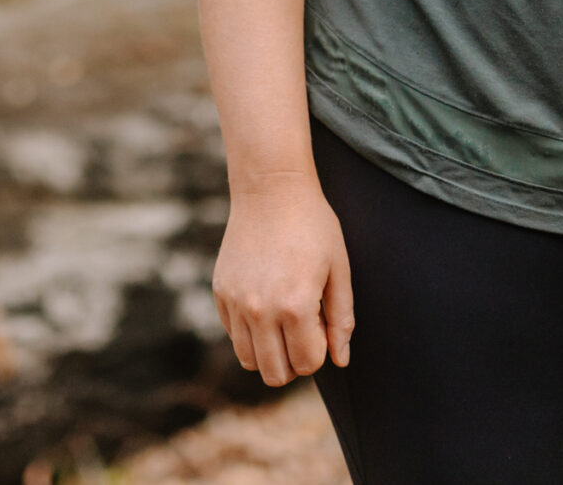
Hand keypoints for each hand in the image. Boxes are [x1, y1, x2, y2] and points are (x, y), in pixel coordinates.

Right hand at [211, 171, 353, 387]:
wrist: (270, 189)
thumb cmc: (313, 226)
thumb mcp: (339, 270)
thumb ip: (341, 320)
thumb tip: (340, 360)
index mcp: (296, 306)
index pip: (307, 364)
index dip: (320, 352)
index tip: (322, 325)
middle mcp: (261, 310)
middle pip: (275, 374)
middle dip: (295, 363)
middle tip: (304, 333)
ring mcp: (236, 302)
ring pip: (249, 360)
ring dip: (269, 353)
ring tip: (283, 325)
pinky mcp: (220, 292)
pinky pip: (233, 334)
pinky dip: (250, 332)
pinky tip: (265, 303)